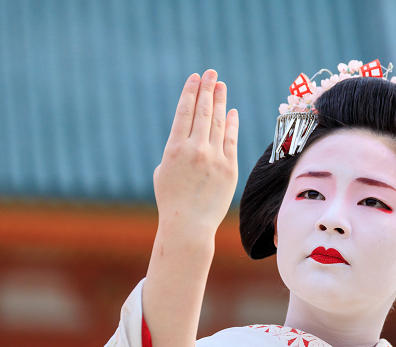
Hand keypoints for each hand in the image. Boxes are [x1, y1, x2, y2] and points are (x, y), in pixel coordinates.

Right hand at [153, 70, 238, 234]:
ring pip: (219, 123)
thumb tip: (188, 137)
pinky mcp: (229, 169)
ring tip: (220, 86)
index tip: (195, 78)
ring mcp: (214, 158)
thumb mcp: (163, 171)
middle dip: (207, 90)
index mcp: (174, 149)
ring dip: (220, 102)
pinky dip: (232, 124)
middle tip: (211, 73)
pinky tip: (231, 111)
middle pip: (203, 112)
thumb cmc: (171, 199)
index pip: (184, 112)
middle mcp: (195, 150)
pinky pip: (231, 140)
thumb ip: (175, 150)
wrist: (189, 225)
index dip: (190, 93)